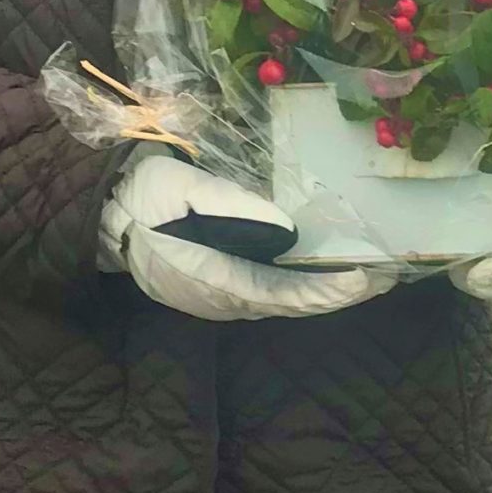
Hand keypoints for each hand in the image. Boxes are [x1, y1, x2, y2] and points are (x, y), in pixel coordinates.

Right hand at [100, 153, 393, 322]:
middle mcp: (223, 300)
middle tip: (386, 275)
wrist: (105, 219)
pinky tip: (326, 272)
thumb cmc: (143, 198)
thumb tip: (286, 226)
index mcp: (214, 278)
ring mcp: (220, 301)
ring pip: (285, 303)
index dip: (329, 288)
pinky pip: (271, 295)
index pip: (285, 292)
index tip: (368, 276)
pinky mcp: (218, 292)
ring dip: (326, 292)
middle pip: (293, 304)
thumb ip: (231, 205)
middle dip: (340, 293)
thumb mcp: (183, 187)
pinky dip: (304, 288)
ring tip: (368, 275)